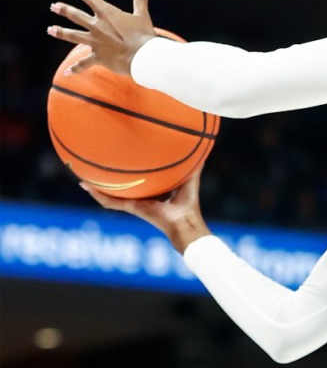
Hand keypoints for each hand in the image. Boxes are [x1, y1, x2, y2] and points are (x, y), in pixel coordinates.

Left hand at [49, 0, 157, 75]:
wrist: (144, 57)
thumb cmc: (144, 35)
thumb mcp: (142, 15)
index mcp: (107, 14)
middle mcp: (97, 26)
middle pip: (76, 16)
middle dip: (64, 10)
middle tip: (54, 6)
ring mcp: (96, 42)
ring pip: (73, 36)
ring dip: (61, 32)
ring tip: (50, 30)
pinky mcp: (99, 57)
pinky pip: (84, 64)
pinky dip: (76, 68)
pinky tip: (67, 73)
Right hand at [81, 168, 210, 253]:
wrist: (185, 223)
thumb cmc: (190, 203)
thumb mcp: (190, 178)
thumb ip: (194, 164)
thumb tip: (202, 144)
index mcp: (154, 192)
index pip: (139, 181)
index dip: (132, 172)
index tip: (124, 160)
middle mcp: (142, 198)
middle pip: (122, 188)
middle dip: (110, 179)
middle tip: (97, 167)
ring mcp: (134, 203)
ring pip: (110, 195)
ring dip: (97, 187)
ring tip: (83, 177)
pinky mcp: (131, 208)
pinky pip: (110, 202)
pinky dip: (98, 194)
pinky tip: (87, 186)